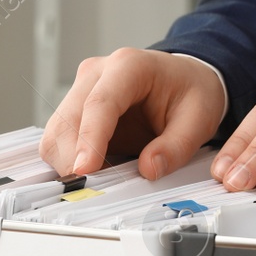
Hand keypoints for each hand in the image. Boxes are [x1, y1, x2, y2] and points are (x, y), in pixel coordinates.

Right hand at [39, 48, 227, 179]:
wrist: (183, 81)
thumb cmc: (189, 93)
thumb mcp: (199, 119)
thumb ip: (176, 146)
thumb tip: (149, 169)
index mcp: (129, 66)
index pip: (99, 103)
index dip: (88, 140)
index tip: (84, 170)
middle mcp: (97, 74)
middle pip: (67, 120)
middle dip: (73, 158)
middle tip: (92, 189)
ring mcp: (81, 91)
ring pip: (56, 133)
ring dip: (68, 162)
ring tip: (98, 180)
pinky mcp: (74, 110)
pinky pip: (59, 140)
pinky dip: (69, 160)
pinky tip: (94, 170)